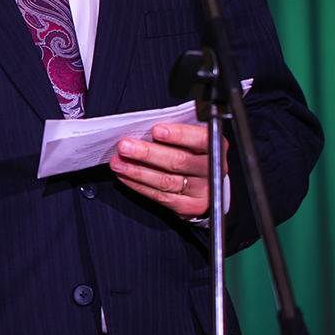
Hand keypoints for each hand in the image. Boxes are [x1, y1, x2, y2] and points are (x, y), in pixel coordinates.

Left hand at [110, 121, 226, 218]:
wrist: (207, 183)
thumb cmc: (193, 152)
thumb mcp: (192, 138)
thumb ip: (176, 132)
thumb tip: (142, 128)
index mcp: (215, 147)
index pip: (201, 139)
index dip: (179, 135)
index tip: (156, 130)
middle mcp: (211, 170)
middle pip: (178, 162)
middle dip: (147, 153)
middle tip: (125, 146)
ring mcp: (201, 191)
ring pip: (166, 181)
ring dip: (137, 171)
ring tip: (118, 162)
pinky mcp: (188, 207)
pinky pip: (160, 196)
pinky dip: (139, 185)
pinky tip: (125, 176)